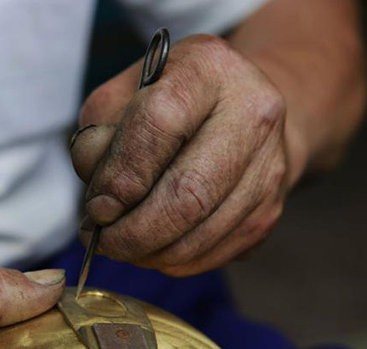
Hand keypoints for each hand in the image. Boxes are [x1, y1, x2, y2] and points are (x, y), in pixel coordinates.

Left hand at [71, 34, 296, 275]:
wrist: (240, 112)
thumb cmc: (167, 104)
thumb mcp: (120, 98)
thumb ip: (98, 139)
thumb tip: (101, 205)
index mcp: (207, 69)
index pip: (159, 123)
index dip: (121, 176)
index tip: (96, 207)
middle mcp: (252, 114)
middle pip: (188, 194)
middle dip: (132, 232)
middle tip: (101, 241)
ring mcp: (269, 167)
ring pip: (199, 235)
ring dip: (147, 253)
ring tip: (120, 245)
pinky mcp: (269, 211)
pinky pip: (212, 255)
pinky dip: (171, 262)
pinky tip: (150, 249)